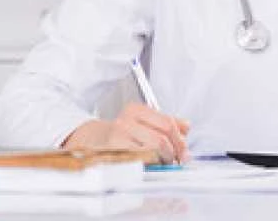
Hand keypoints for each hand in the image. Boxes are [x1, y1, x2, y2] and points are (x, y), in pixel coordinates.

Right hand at [62, 103, 189, 163]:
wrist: (91, 141)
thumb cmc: (121, 133)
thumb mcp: (142, 121)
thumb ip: (165, 122)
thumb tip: (186, 126)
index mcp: (136, 110)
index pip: (167, 123)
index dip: (179, 140)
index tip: (184, 151)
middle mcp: (126, 121)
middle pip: (160, 139)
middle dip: (172, 153)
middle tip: (175, 161)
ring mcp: (117, 137)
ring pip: (150, 152)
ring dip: (161, 162)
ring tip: (162, 164)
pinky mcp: (112, 153)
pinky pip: (138, 162)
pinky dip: (148, 167)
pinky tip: (149, 168)